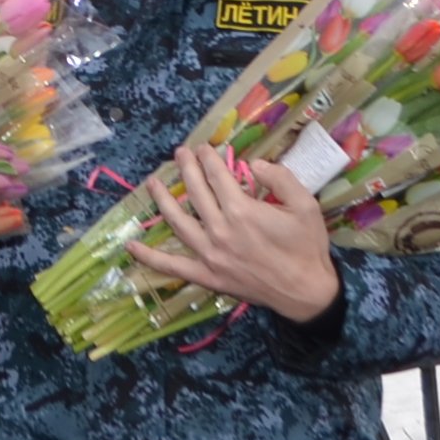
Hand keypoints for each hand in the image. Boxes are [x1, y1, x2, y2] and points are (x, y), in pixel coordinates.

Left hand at [121, 140, 339, 322]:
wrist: (307, 292)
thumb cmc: (306, 246)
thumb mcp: (305, 205)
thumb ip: (280, 178)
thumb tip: (252, 165)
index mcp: (242, 210)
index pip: (217, 176)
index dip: (208, 158)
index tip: (203, 147)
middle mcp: (220, 230)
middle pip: (195, 192)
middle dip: (186, 168)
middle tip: (180, 153)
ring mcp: (210, 255)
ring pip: (178, 221)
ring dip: (163, 200)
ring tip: (152, 182)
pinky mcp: (207, 276)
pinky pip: (173, 267)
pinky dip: (151, 258)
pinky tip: (132, 246)